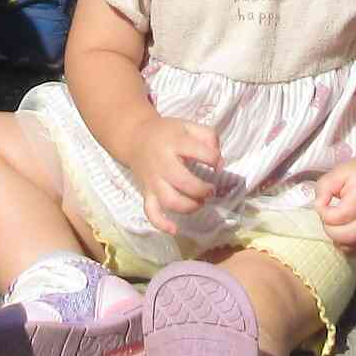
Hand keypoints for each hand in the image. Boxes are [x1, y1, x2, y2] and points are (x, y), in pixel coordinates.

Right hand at [128, 115, 222, 235]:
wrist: (135, 137)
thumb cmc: (167, 133)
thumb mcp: (188, 126)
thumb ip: (209, 137)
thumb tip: (219, 163)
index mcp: (174, 143)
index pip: (199, 152)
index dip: (214, 160)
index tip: (217, 164)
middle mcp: (162, 163)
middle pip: (184, 182)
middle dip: (202, 189)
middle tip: (211, 189)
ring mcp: (153, 181)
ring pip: (169, 200)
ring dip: (189, 206)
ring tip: (200, 202)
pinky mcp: (147, 193)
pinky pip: (151, 212)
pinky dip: (162, 224)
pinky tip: (175, 230)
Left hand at [313, 155, 355, 252]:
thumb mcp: (337, 173)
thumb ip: (324, 188)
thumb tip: (319, 207)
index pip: (340, 216)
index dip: (325, 213)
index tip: (322, 203)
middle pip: (348, 236)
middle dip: (330, 230)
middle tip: (328, 216)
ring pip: (352, 246)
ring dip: (337, 239)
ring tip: (335, 223)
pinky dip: (345, 245)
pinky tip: (341, 231)